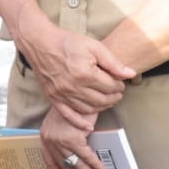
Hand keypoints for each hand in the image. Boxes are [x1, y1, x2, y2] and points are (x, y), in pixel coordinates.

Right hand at [16, 13, 134, 119]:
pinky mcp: (53, 97)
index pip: (111, 86)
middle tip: (116, 91)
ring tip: (106, 99)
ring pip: (89, 109)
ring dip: (102, 107)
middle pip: (102, 100)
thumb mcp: (93, 46)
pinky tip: (88, 126)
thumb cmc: (66, 42)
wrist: (39, 43)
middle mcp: (73, 87)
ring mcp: (62, 94)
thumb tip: (130, 74)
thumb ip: (112, 62)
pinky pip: (68, 115)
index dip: (119, 84)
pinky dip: (79, 123)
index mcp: (85, 74)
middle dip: (114, 96)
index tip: (119, 81)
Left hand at [39, 105, 103, 168]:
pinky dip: (95, 164)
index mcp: (45, 137)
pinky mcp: (73, 139)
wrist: (76, 95)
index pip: (50, 160)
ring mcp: (60, 140)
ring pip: (76, 163)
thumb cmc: (71, 108)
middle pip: (64, 165)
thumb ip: (64, 137)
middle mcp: (50, 140)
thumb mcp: (61, 123)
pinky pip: (86, 156)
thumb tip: (75, 153)